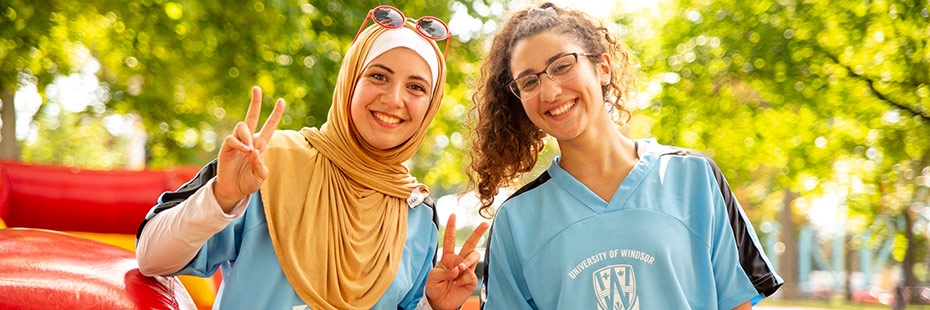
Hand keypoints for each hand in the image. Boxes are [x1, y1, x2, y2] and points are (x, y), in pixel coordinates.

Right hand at [212, 86, 284, 211]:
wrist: (234, 190)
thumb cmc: (248, 181)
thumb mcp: (260, 177)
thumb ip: (261, 167)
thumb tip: (255, 152)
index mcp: (261, 144)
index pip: (269, 125)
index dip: (276, 114)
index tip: (282, 101)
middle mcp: (249, 139)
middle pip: (252, 116)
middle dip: (255, 102)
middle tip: (257, 88)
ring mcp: (237, 142)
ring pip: (242, 126)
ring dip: (247, 135)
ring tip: (250, 149)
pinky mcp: (227, 147)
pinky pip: (232, 138)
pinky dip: (239, 143)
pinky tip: (245, 150)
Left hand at [425, 214, 490, 309]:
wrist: (439, 303)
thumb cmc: (434, 287)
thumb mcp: (433, 276)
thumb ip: (443, 271)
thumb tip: (457, 270)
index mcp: (448, 257)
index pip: (450, 239)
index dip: (450, 227)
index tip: (453, 215)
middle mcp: (459, 260)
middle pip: (470, 244)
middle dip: (478, 233)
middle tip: (485, 224)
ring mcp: (466, 270)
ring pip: (474, 257)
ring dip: (467, 261)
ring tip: (459, 269)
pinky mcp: (471, 280)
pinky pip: (471, 274)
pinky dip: (463, 278)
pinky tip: (457, 283)